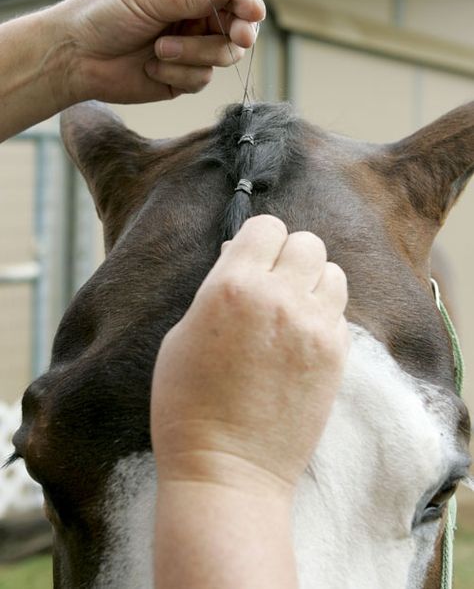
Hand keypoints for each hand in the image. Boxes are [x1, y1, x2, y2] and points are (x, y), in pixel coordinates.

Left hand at [49, 0, 264, 104]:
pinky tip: (150, 67)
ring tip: (159, 51)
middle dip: (236, 33)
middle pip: (237, 27)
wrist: (75, 58)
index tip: (253, 12)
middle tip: (237, 37)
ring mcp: (190, 50)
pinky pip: (200, 80)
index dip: (247, 2)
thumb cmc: (104, 16)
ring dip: (194, 54)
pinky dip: (177, 75)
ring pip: (222, 55)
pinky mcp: (182, 79)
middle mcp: (194, 18)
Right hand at [151, 215, 349, 495]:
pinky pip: (340, 313)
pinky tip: (302, 339)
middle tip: (273, 281)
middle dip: (289, 255)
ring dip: (313, 282)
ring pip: (333, 272)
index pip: (266, 228)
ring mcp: (314, 327)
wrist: (228, 468)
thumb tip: (241, 264)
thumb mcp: (181, 335)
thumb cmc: (187, 405)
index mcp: (232, 287)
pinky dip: (324, 315)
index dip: (257, 239)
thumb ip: (217, 291)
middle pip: (308, 242)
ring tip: (292, 307)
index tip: (251, 255)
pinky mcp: (336, 355)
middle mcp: (280, 298)